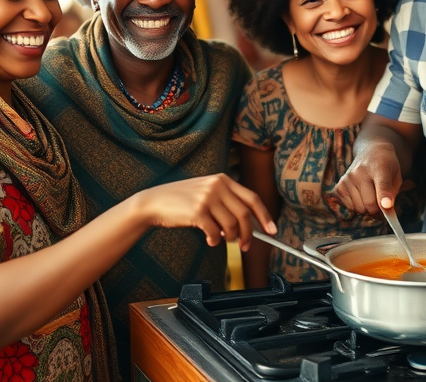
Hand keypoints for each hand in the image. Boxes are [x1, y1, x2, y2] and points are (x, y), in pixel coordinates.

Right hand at [133, 174, 276, 249]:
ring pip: (231, 225)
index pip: (252, 198)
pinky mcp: (197, 211)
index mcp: (223, 180)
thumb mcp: (206, 193)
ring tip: (220, 239)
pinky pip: (215, 232)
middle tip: (245, 246)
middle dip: (248, 234)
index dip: (264, 216)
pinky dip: (214, 240)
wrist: (154, 202)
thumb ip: (226, 203)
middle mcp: (217, 186)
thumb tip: (247, 226)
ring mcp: (207, 197)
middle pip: (244, 214)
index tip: (272, 230)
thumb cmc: (181, 202)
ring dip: (229, 238)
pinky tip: (209, 239)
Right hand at [334, 141, 402, 215]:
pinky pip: (350, 208)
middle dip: (378, 210)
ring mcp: (348, 178)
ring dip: (367, 209)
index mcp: (380, 168)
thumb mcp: (396, 177)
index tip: (387, 206)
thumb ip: (392, 196)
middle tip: (381, 204)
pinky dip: (357, 206)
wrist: (371, 152)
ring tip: (370, 195)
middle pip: (370, 204)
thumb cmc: (386, 168)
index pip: (382, 184)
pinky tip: (360, 194)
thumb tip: (387, 214)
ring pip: (359, 209)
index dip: (384, 197)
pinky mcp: (339, 186)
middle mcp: (361, 172)